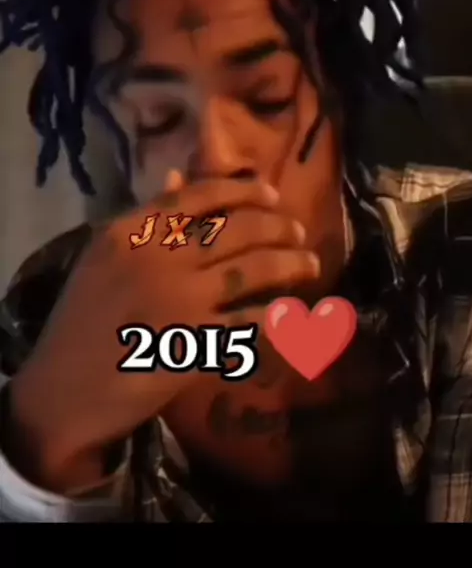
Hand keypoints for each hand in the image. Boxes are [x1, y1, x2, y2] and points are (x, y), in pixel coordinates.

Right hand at [7, 172, 319, 492]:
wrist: (64, 390)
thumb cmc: (82, 322)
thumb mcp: (102, 258)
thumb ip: (143, 217)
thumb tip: (178, 177)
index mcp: (131, 233)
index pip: (199, 197)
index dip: (244, 190)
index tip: (271, 193)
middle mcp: (159, 260)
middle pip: (237, 231)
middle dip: (279, 228)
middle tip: (299, 232)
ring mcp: (179, 304)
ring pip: (253, 272)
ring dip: (291, 265)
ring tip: (310, 264)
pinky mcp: (194, 347)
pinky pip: (250, 325)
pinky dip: (276, 316)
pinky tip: (290, 312)